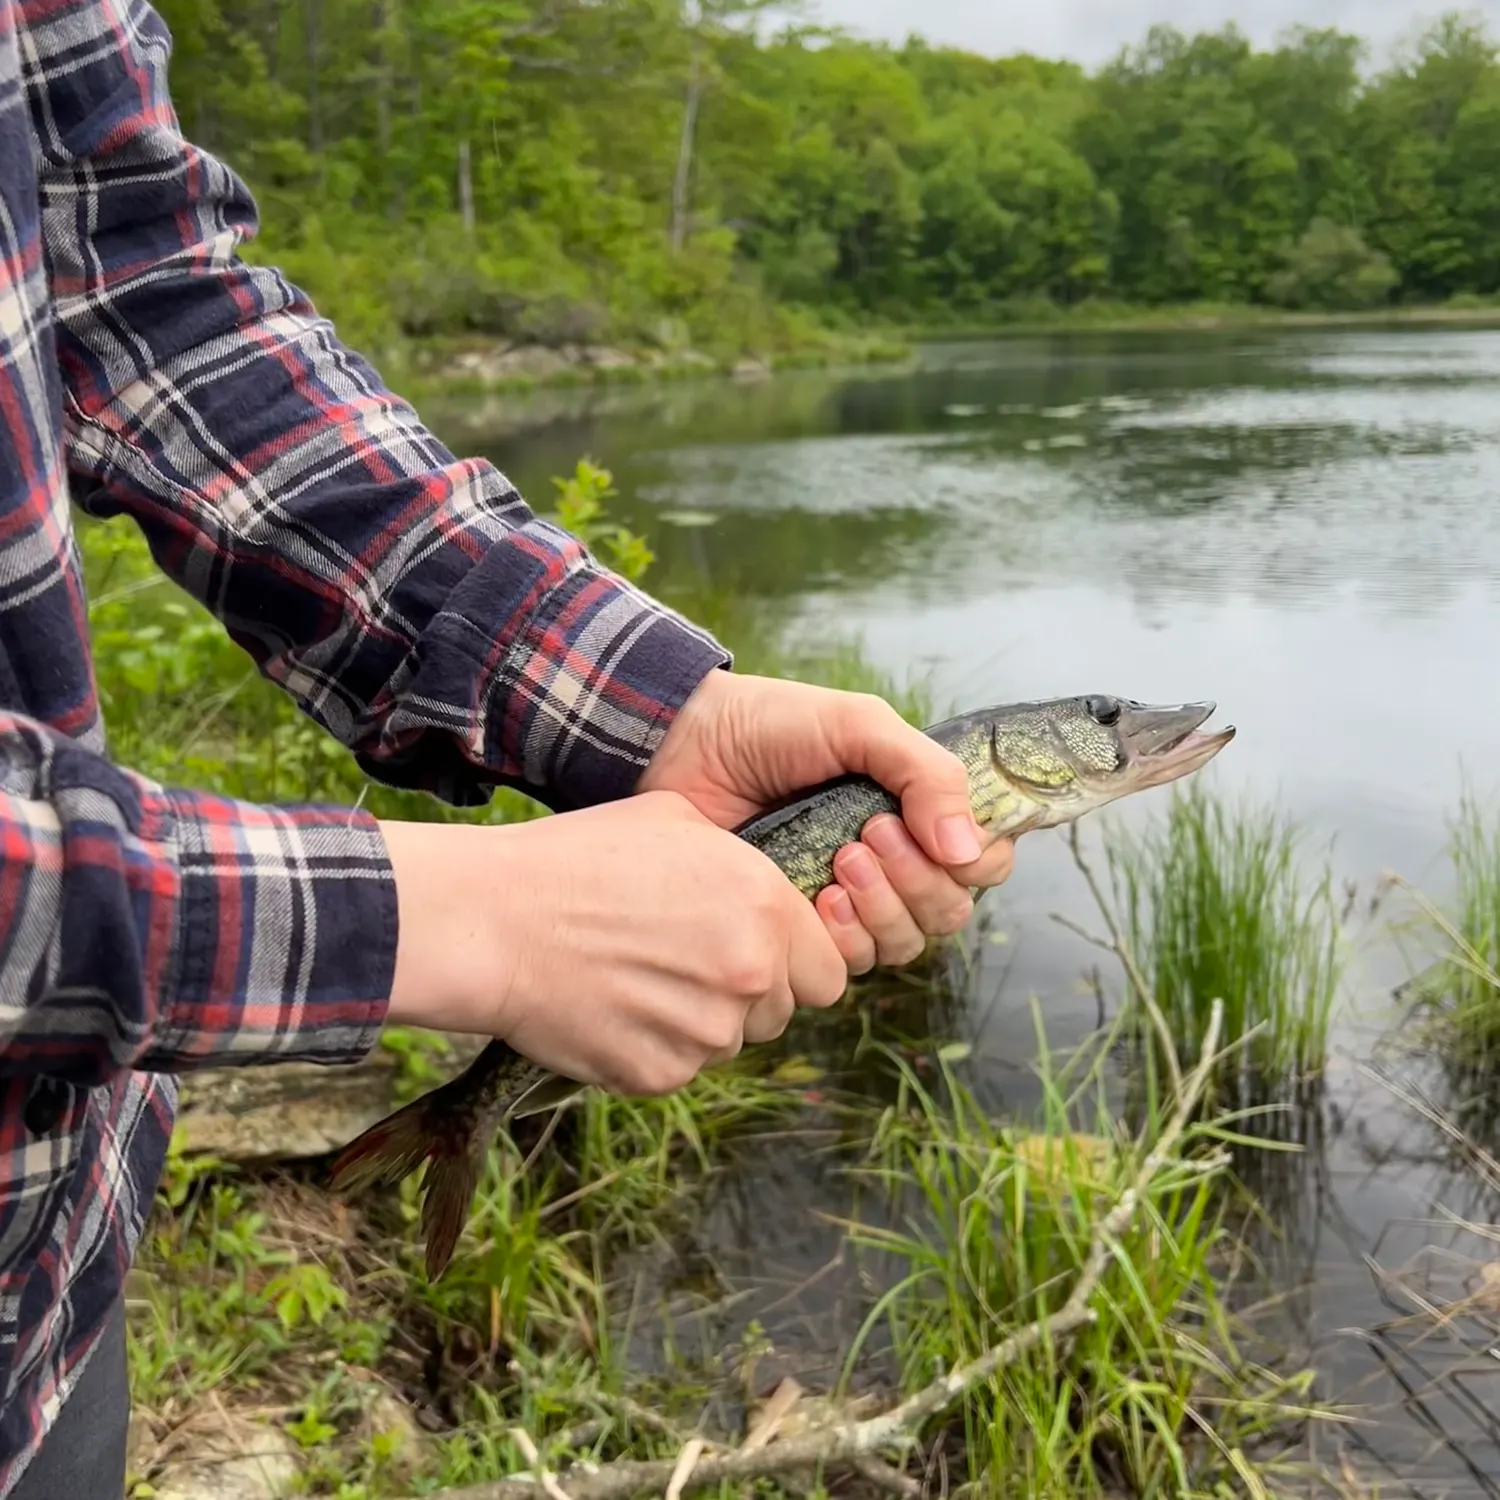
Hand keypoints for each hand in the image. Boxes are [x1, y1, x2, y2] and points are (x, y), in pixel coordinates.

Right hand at [378, 792, 846, 1094]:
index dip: (796, 963)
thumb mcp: (675, 821)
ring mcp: (706, 1031)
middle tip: (686, 963)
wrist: (496, 921)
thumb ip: (743, 862)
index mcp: (766, 906)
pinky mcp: (658, 1073)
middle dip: (748, 994)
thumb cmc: (579, 858)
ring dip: (699, 1020)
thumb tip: (771, 884)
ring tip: (638, 977)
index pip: (828, 970)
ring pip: (729, 1041)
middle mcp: (750, 973)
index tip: (759, 952)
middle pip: (782, 1010)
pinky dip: (652, 1046)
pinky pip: (677, 1067)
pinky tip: (611, 1005)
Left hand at [639, 671, 1014, 970]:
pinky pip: (852, 962)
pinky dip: (846, 937)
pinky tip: (816, 899)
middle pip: (950, 909)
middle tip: (867, 836)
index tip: (930, 830)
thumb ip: (924, 773)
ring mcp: (849, 897)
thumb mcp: (857, 726)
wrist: (683, 747)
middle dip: (919, 880)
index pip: (985, 859)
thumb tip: (968, 848)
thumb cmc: (769, 725)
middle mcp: (893, 860)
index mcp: (916, 809)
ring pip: (906, 941)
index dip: (975, 859)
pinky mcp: (802, 928)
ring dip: (885, 908)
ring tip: (840, 861)